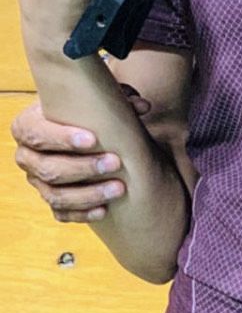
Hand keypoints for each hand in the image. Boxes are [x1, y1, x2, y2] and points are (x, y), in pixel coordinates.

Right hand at [11, 90, 148, 221]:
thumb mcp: (97, 99)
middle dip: (83, 168)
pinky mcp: (50, 199)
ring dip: (88, 194)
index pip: (35, 134)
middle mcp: (28, 156)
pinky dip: (82, 213)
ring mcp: (37, 181)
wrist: (79, 130)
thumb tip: (142, 106)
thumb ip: (118, 98)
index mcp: (28, 126)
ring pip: (55, 195)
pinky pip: (61, 213)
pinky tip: (104, 209)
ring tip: (119, 188)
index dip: (61, 139)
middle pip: (48, 168)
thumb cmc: (85, 110)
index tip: (92, 139)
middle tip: (115, 162)